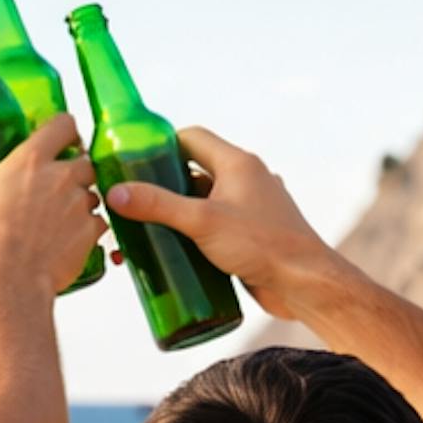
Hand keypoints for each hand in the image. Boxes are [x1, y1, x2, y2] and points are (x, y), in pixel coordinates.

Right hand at [0, 116, 105, 298]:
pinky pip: (98, 224)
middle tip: (58, 186)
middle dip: (75, 171)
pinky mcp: (89, 233)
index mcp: (30, 160)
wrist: (7, 284)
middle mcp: (60, 177)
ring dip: (81, 202)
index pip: (64, 125)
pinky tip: (68, 240)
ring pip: (92, 194)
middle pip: (84, 161)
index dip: (65, 130)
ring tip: (60, 218)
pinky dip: (87, 230)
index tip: (60, 139)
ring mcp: (78, 205)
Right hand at [101, 127, 346, 316]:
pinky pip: (216, 227)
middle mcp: (246, 180)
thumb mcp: (202, 222)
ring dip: (177, 215)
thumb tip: (116, 193)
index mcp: (237, 163)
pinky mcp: (251, 236)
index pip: (191, 138)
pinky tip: (176, 254)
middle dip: (162, 187)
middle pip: (194, 172)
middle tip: (133, 204)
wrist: (305, 284)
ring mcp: (250, 208)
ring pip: (204, 203)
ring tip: (146, 233)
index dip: (160, 145)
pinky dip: (195, 234)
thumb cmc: (262, 246)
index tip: (133, 163)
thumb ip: (158, 205)